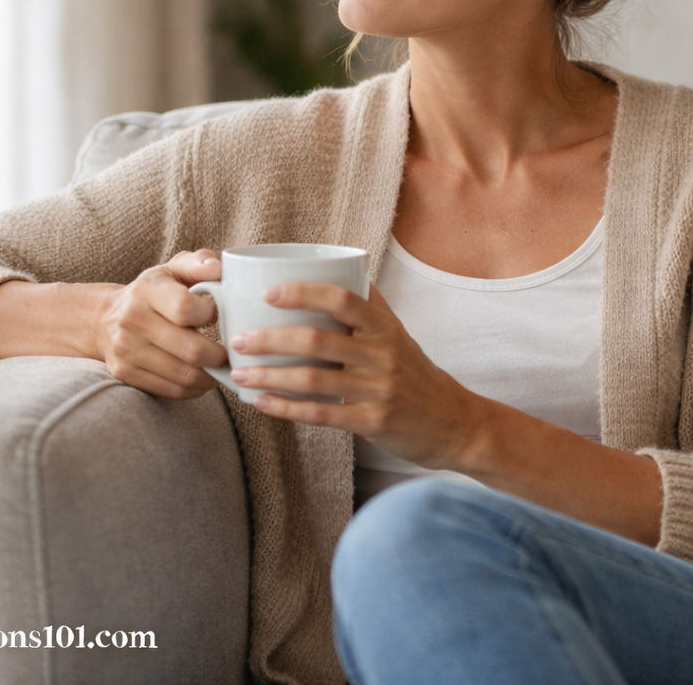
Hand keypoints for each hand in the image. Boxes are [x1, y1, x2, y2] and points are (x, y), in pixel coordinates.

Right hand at [95, 249, 227, 399]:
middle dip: (220, 355)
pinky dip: (195, 388)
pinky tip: (203, 377)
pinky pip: (172, 390)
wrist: (104, 318)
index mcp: (147, 290)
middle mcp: (132, 320)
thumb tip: (218, 268)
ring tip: (221, 367)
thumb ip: (199, 263)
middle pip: (191, 350)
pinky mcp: (126, 373)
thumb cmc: (152, 292)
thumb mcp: (173, 269)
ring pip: (185, 375)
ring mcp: (127, 350)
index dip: (209, 315)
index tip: (215, 314)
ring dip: (212, 376)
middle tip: (231, 351)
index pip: (185, 309)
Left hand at [228, 283, 489, 468]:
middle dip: (271, 339)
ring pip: (313, 379)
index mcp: (385, 326)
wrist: (455, 423)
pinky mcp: (373, 422)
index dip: (304, 292)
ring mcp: (378, 389)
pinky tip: (261, 403)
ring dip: (270, 375)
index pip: (343, 298)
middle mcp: (383, 354)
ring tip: (239, 373)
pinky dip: (287, 408)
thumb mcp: (399, 334)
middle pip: (318, 340)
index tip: (268, 292)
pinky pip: (322, 414)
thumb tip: (337, 269)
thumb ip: (369, 307)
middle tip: (238, 339)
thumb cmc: (416, 374)